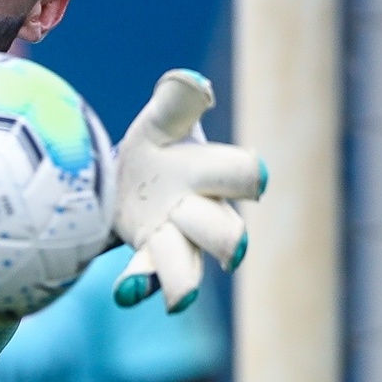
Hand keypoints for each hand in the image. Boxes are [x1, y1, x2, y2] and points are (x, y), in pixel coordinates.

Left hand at [111, 70, 267, 312]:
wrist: (124, 180)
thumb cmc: (158, 148)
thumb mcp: (165, 122)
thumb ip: (177, 103)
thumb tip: (191, 82)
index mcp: (212, 173)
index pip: (243, 174)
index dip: (250, 177)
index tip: (257, 179)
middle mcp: (203, 212)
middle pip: (226, 232)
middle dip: (228, 239)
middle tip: (234, 251)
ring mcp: (177, 240)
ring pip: (189, 267)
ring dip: (184, 281)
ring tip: (180, 300)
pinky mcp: (148, 259)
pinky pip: (149, 278)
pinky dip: (139, 287)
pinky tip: (124, 293)